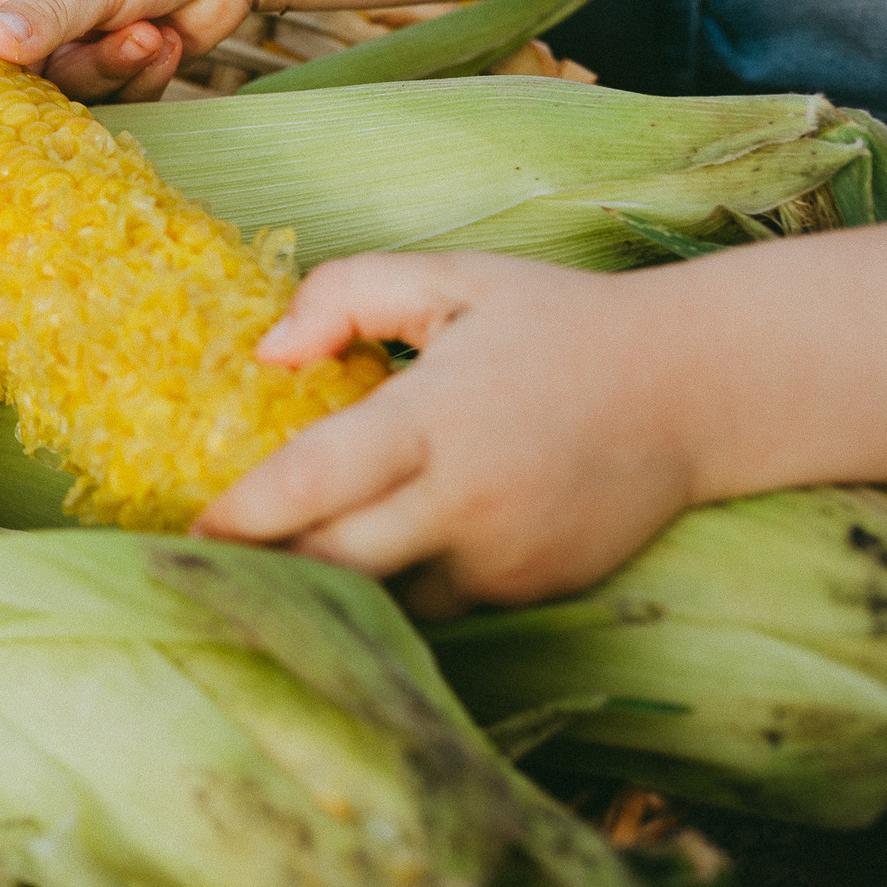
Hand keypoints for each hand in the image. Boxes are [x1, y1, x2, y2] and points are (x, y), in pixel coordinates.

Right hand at [0, 0, 269, 100]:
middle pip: (20, 77)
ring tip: (151, 32)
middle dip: (74, 68)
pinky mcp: (120, 68)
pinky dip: (143, 76)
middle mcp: (34, 11)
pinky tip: (169, 40)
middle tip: (118, 40)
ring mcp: (77, 42)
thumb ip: (43, 10)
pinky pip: (115, 98)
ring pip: (71, 93)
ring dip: (116, 68)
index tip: (12, 77)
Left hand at [190, 251, 703, 616]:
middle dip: (267, 568)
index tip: (190, 530)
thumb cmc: (557, 324)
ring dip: (328, 588)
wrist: (697, 389)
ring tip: (269, 572)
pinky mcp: (530, 593)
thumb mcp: (453, 279)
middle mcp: (468, 500)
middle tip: (207, 563)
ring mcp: (503, 558)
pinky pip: (437, 607)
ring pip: (383, 600)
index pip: (315, 483)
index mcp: (436, 419)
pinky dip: (396, 591)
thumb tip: (269, 353)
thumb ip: (349, 295)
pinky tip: (363, 566)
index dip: (243, 516)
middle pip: (335, 564)